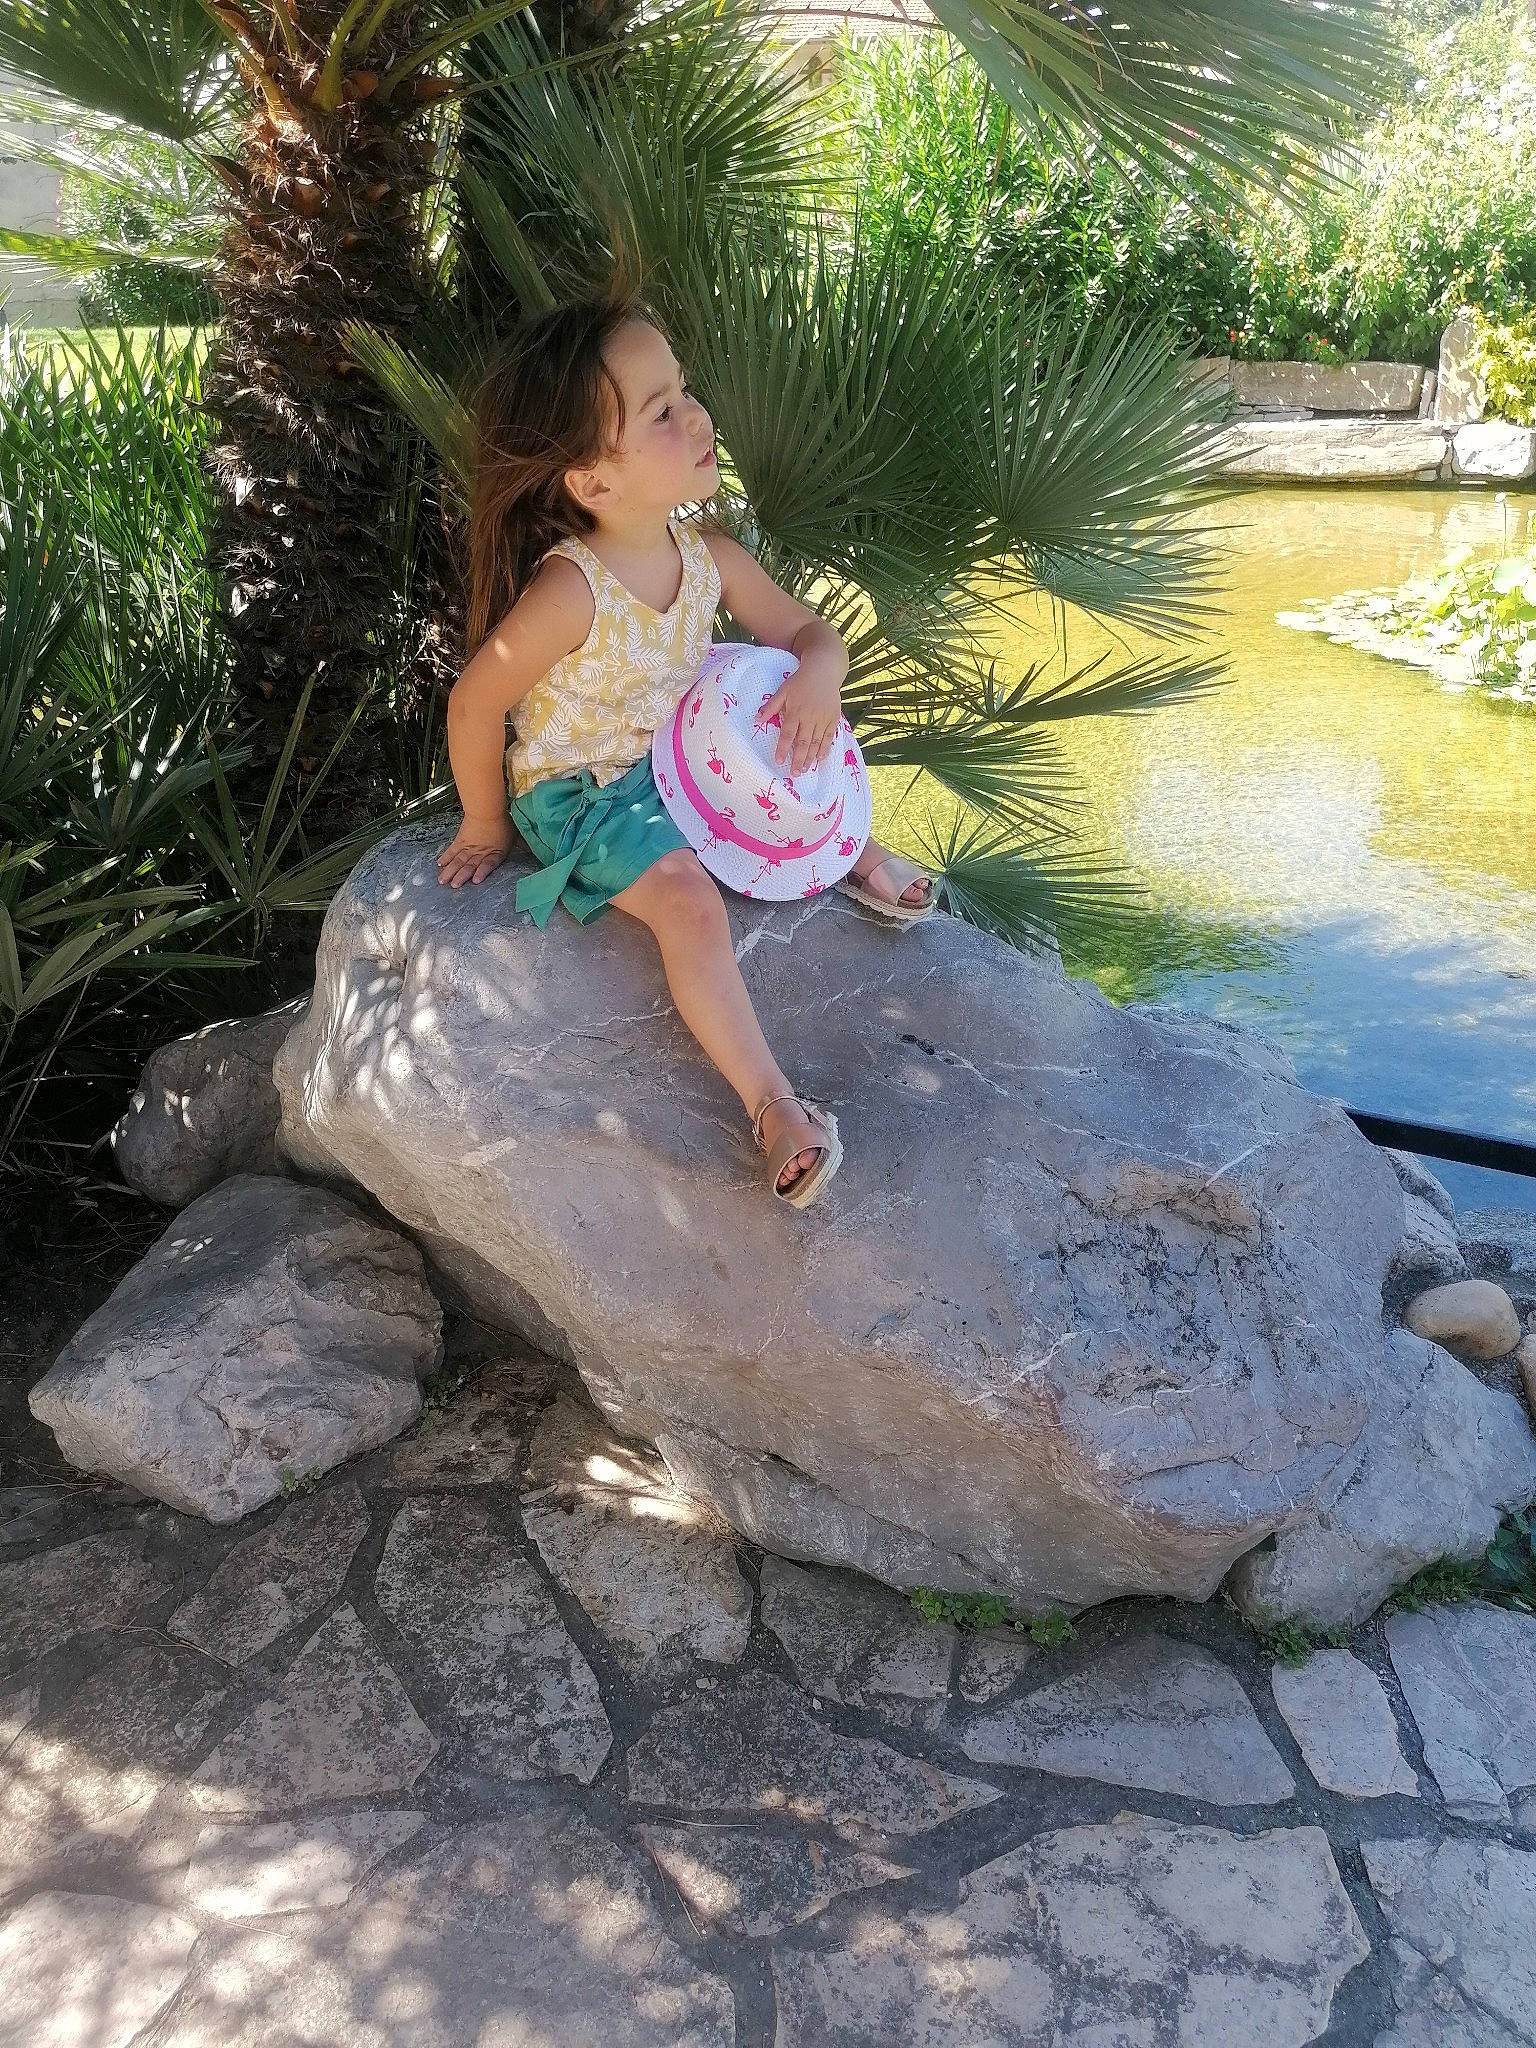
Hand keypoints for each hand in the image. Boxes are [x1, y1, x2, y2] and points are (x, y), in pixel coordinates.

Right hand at [437, 812, 516, 887]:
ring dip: (450, 871)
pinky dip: (445, 857)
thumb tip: (533, 851)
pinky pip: (452, 850)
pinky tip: (440, 864)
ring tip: (442, 880)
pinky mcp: (461, 840)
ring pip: (458, 860)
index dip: (482, 872)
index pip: (489, 864)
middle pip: (470, 865)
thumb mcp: (515, 836)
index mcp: (495, 852)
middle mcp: (481, 851)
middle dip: (461, 876)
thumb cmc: (503, 822)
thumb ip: (522, 846)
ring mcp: (469, 846)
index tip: (476, 880)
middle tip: (453, 886)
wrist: (487, 809)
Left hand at [756, 654, 842, 775]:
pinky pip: (829, 737)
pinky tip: (820, 759)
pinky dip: (825, 748)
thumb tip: (756, 719)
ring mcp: (822, 719)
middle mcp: (809, 717)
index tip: (778, 761)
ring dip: (810, 757)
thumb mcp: (783, 691)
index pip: (788, 734)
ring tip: (805, 770)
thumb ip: (771, 706)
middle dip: (798, 759)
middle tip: (794, 773)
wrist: (823, 671)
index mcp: (795, 711)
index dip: (783, 748)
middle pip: (803, 742)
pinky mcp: (833, 719)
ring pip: (816, 742)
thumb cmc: (800, 681)